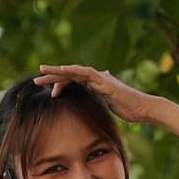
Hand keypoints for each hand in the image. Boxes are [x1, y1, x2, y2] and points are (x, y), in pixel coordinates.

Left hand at [33, 64, 158, 123]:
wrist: (143, 109)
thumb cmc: (128, 108)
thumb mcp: (109, 105)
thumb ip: (101, 97)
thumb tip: (96, 94)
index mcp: (94, 84)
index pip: (72, 81)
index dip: (58, 84)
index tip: (46, 90)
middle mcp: (96, 78)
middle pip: (70, 74)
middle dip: (52, 76)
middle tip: (36, 80)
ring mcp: (100, 78)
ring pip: (75, 71)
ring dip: (58, 70)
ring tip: (42, 70)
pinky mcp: (105, 82)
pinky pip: (87, 74)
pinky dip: (74, 70)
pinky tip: (63, 69)